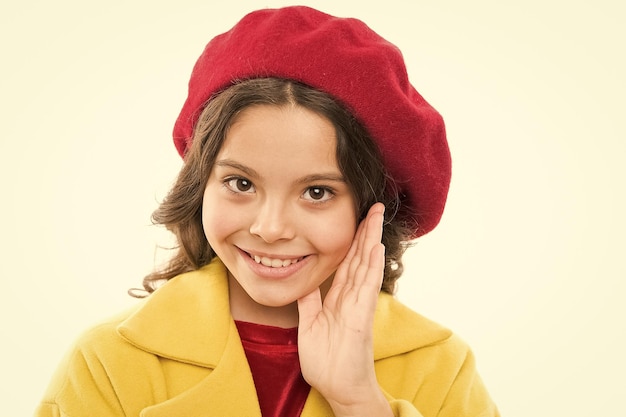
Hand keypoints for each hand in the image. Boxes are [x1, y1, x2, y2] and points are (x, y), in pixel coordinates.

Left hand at [297, 203, 392, 416]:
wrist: (339, 389)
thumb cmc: (328, 362)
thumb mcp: (310, 325)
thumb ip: (310, 303)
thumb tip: (304, 284)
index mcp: (339, 299)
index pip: (346, 263)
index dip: (351, 241)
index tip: (356, 220)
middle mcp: (352, 298)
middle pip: (359, 258)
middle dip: (365, 232)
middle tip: (374, 207)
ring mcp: (358, 306)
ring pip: (365, 266)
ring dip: (370, 240)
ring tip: (376, 216)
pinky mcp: (360, 317)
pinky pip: (366, 287)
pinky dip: (371, 267)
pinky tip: (375, 248)